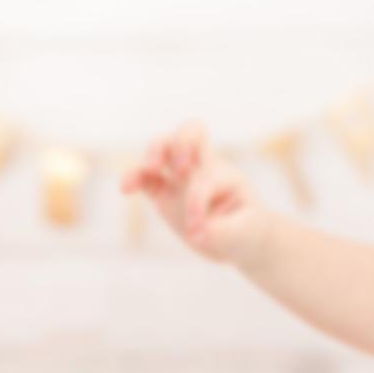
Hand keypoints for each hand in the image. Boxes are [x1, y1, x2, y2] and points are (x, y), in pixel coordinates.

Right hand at [120, 120, 271, 266]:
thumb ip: (224, 233)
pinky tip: (125, 189)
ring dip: (153, 152)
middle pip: (188, 133)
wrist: (241, 239)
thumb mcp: (244, 235)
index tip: (198, 231)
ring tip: (150, 169)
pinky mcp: (165, 193)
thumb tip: (198, 234)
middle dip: (180, 143)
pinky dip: (134, 178)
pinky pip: (146, 178)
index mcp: (224, 175)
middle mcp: (202, 169)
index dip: (197, 202)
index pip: (204, 178)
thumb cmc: (248, 231)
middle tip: (178, 170)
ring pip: (163, 147)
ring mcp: (181, 179)